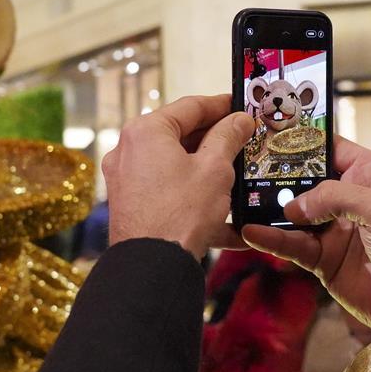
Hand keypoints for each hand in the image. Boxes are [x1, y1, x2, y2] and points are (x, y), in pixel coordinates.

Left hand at [103, 94, 253, 258]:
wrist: (152, 265)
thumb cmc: (180, 213)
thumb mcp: (215, 169)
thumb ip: (229, 137)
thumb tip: (239, 120)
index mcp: (146, 131)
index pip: (190, 106)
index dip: (221, 105)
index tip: (241, 107)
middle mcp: (128, 150)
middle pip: (180, 136)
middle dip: (215, 141)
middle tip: (244, 142)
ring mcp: (125, 179)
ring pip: (175, 166)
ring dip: (207, 172)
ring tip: (238, 177)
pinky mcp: (130, 204)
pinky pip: (167, 192)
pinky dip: (193, 197)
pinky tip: (226, 219)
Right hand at [242, 135, 370, 332]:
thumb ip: (336, 197)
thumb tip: (294, 206)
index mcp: (367, 176)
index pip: (329, 148)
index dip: (303, 142)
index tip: (271, 138)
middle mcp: (346, 198)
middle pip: (302, 180)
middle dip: (276, 177)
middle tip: (247, 172)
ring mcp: (330, 228)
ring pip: (290, 214)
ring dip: (268, 211)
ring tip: (244, 205)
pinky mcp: (319, 257)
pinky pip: (289, 244)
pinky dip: (270, 239)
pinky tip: (252, 233)